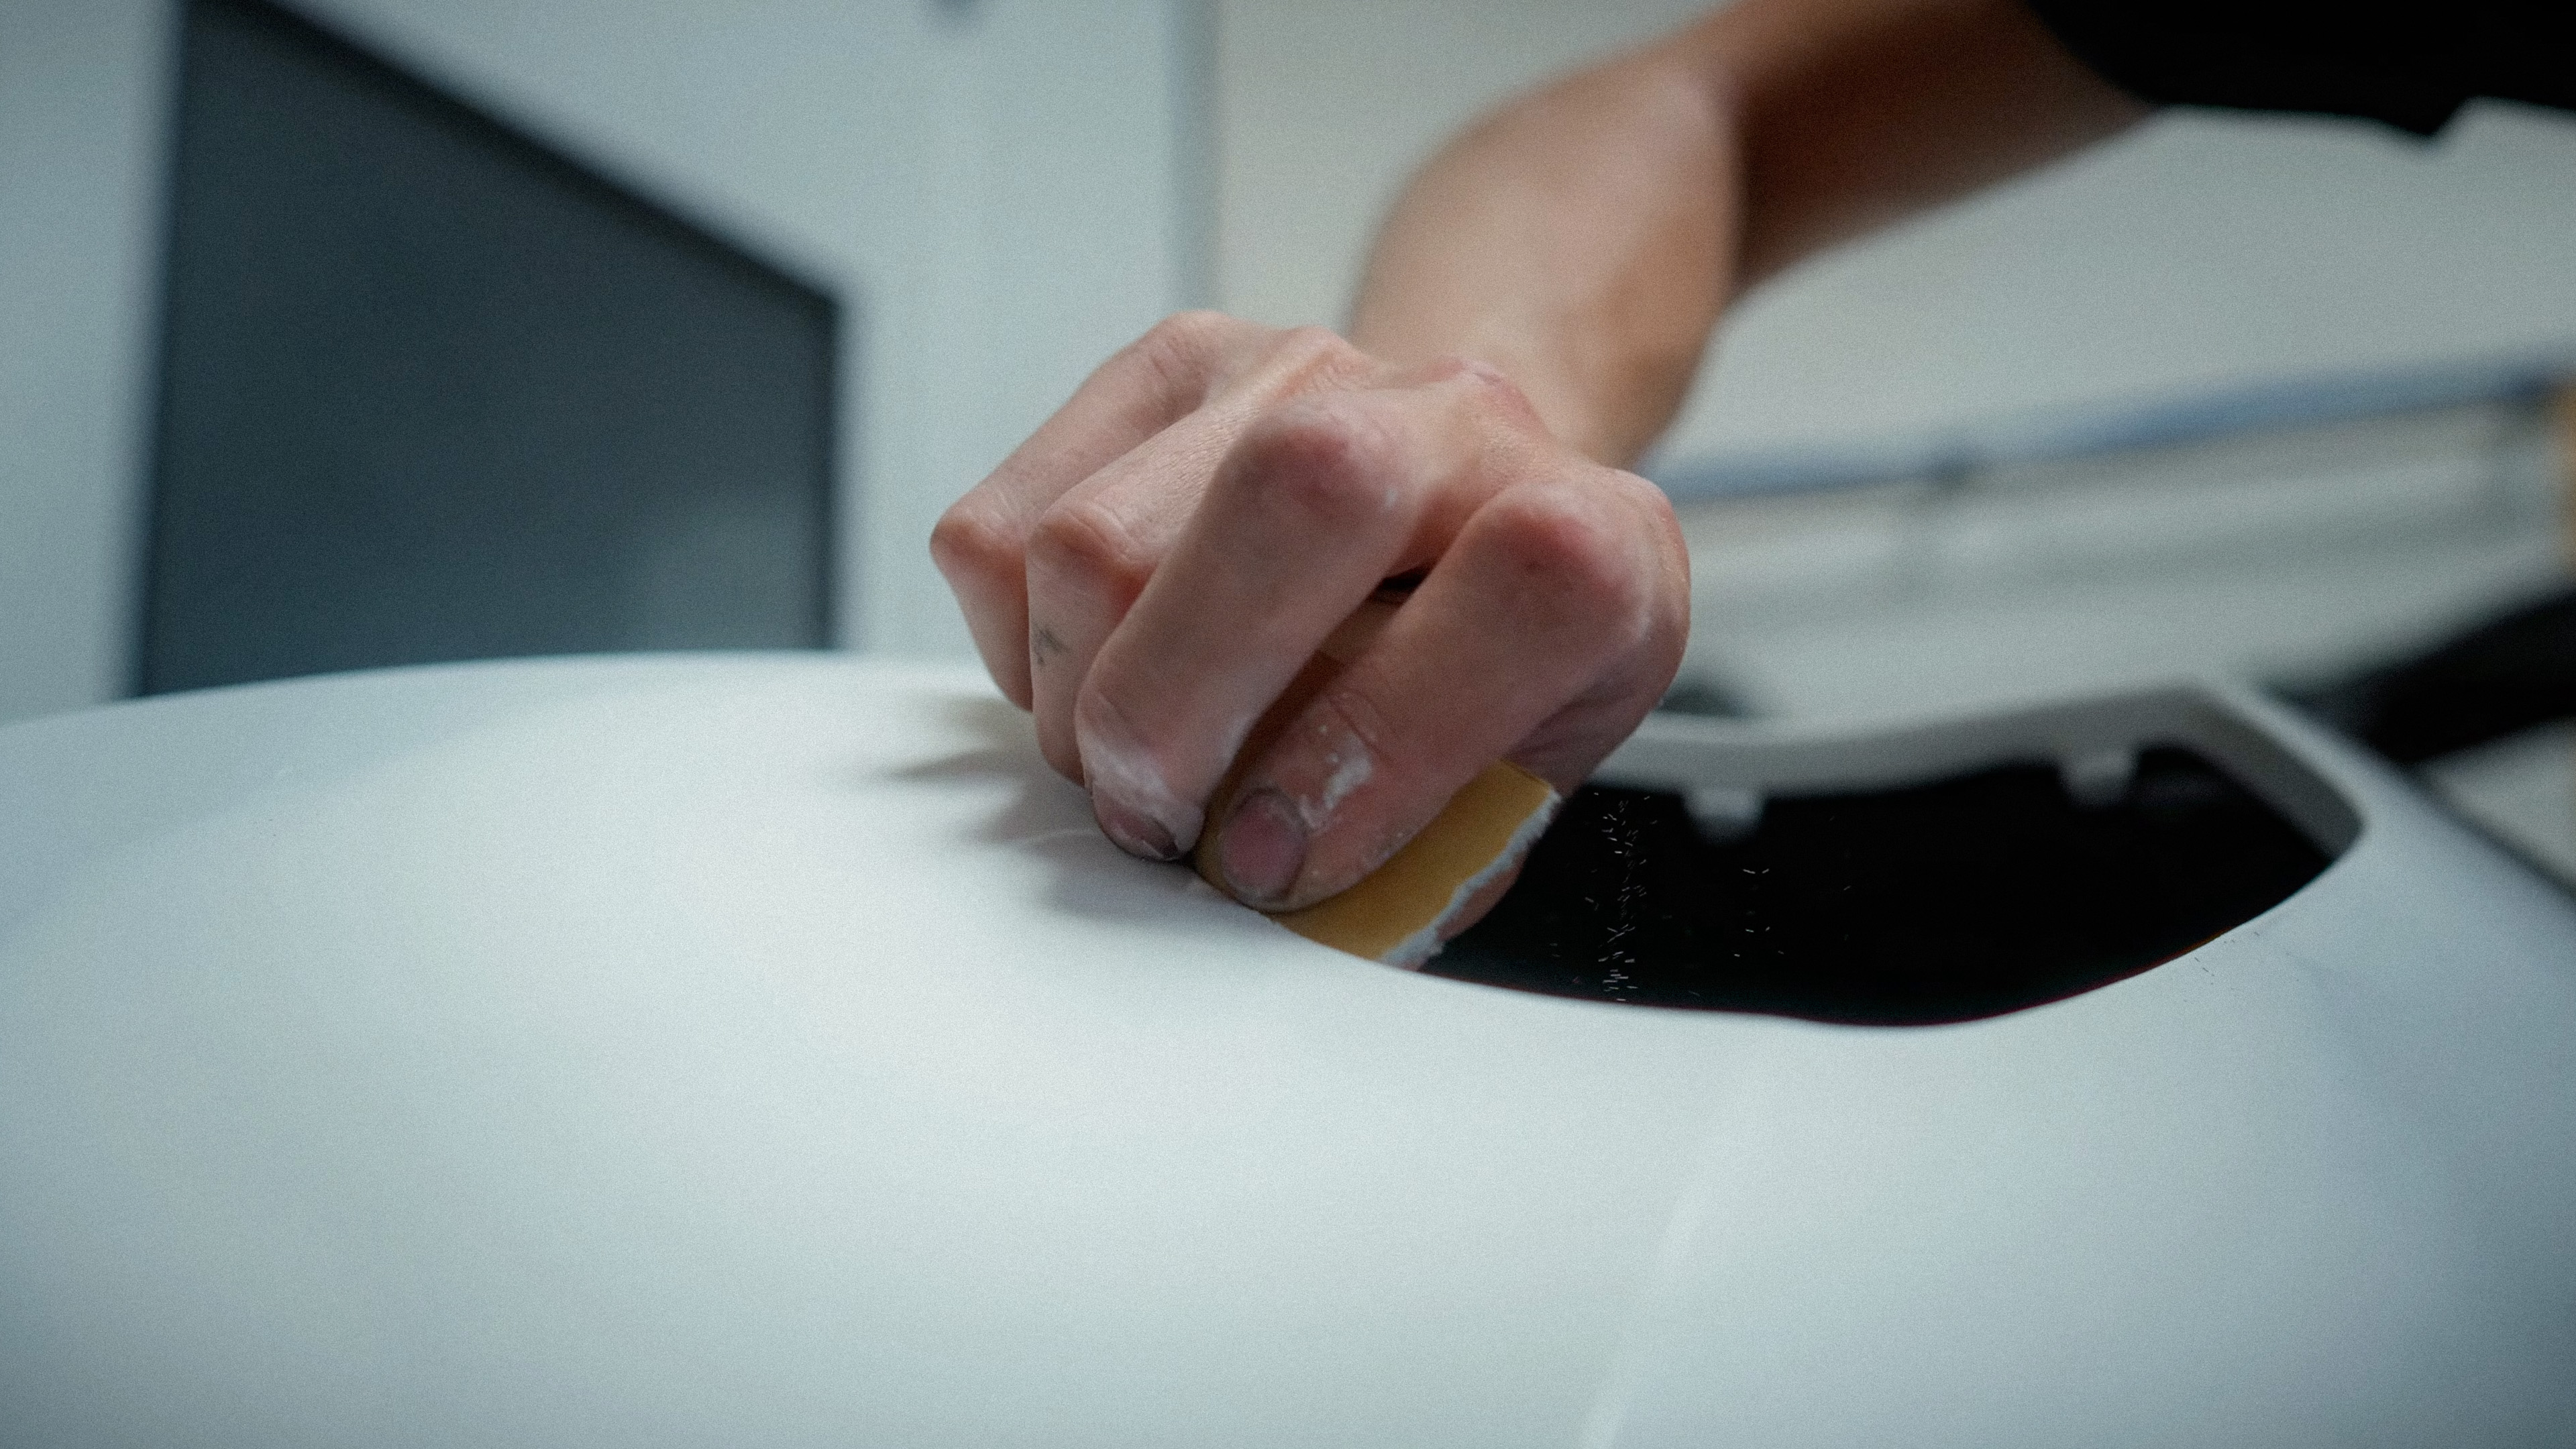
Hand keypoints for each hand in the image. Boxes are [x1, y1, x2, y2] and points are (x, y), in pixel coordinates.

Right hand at [931, 312, 1687, 917]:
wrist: (1457, 517)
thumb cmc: (1481, 674)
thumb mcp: (1507, 791)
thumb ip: (1422, 862)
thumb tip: (1281, 909)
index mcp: (1589, 541)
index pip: (1525, 582)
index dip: (1384, 745)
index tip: (1278, 859)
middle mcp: (1451, 424)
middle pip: (1292, 500)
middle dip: (1178, 712)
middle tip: (1160, 820)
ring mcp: (1296, 374)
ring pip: (1101, 535)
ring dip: (1081, 702)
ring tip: (1135, 765)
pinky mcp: (1162, 371)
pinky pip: (1003, 532)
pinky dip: (1018, 650)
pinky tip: (1097, 679)